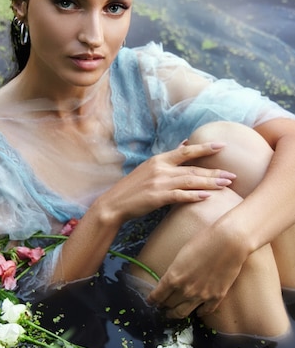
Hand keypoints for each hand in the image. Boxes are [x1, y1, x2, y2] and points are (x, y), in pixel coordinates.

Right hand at [101, 141, 235, 223]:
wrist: (114, 203)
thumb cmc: (133, 187)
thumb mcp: (149, 168)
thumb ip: (169, 158)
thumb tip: (185, 144)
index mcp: (159, 160)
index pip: (186, 151)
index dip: (205, 148)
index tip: (222, 146)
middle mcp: (161, 168)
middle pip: (193, 167)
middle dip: (214, 171)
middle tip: (233, 174)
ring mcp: (159, 183)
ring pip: (190, 181)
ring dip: (210, 183)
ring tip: (227, 185)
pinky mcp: (157, 197)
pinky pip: (180, 196)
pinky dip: (194, 196)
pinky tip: (207, 197)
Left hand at [146, 222, 245, 317]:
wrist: (228, 242)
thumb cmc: (203, 241)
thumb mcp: (182, 255)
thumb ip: (175, 270)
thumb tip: (171, 279)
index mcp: (173, 277)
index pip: (157, 295)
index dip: (152, 300)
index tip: (150, 302)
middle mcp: (185, 290)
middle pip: (169, 305)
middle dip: (163, 306)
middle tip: (161, 307)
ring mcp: (201, 296)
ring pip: (183, 313)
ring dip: (175, 314)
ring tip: (173, 314)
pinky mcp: (216, 297)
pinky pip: (205, 311)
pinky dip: (199, 312)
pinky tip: (197, 311)